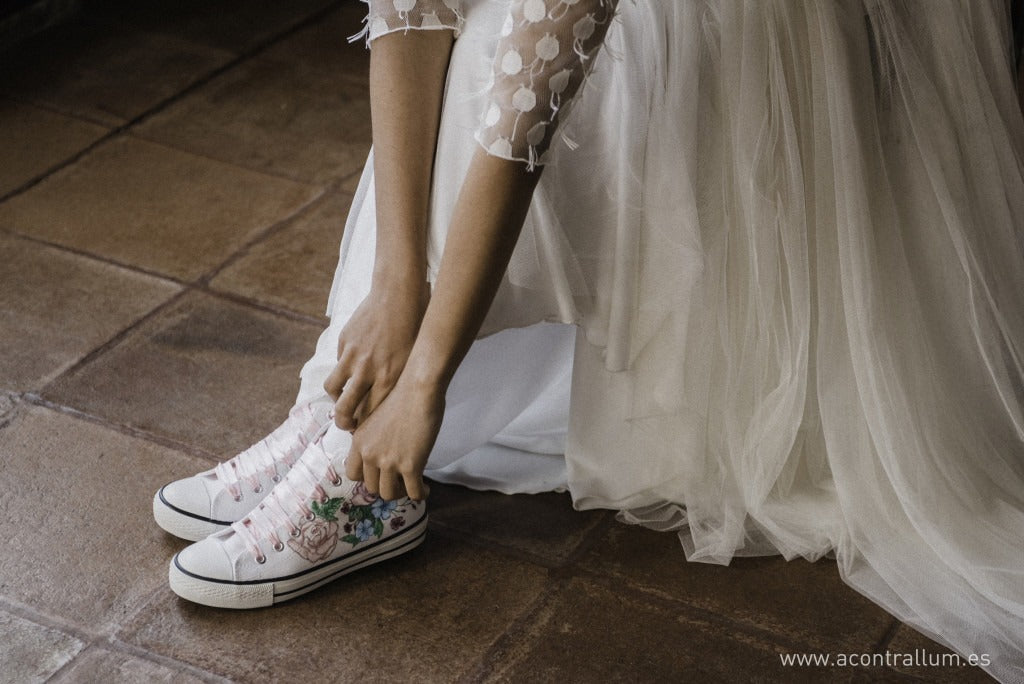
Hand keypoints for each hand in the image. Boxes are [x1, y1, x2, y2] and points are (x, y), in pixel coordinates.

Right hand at [324, 283, 428, 430]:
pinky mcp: (344, 341)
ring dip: (336, 398)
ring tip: (343, 399)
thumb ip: (398, 383)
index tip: (363, 431)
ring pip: (332, 388)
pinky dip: (342, 370)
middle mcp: (368, 370)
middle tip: (345, 425)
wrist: (398, 295)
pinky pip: (338, 363)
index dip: (364, 426)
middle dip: (342, 422)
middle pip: (345, 408)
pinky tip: (352, 368)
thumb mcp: (413, 360)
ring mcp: (352, 355)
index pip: (369, 413)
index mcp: (389, 378)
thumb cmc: (414, 328)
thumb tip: (387, 404)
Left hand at [346, 376, 443, 500]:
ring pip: (389, 494)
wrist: (418, 390)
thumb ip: (373, 438)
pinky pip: (413, 493)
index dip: (367, 478)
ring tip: (412, 485)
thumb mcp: (376, 419)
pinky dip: (420, 494)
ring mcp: (388, 462)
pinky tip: (425, 489)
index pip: (353, 474)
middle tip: (400, 480)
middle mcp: (369, 454)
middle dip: (386, 486)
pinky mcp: (410, 466)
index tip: (381, 475)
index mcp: (359, 442)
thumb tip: (383, 454)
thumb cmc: (402, 397)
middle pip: (371, 487)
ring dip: (401, 493)